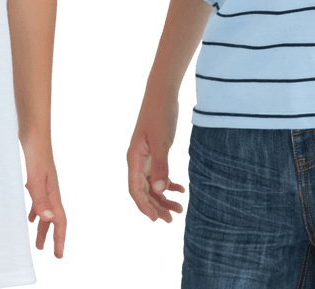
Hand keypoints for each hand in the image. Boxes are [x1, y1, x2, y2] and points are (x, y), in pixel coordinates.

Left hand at [22, 139, 67, 258]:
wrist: (34, 133)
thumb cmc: (36, 154)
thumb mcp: (35, 178)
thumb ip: (40, 199)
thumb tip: (48, 219)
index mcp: (53, 193)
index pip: (60, 220)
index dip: (60, 238)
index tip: (59, 255)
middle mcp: (51, 191)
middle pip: (54, 219)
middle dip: (54, 237)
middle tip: (55, 255)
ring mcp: (45, 185)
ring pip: (46, 212)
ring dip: (43, 228)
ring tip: (38, 244)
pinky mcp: (38, 179)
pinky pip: (39, 202)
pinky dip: (35, 213)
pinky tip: (29, 218)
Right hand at [126, 92, 186, 222]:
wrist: (162, 94)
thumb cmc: (160, 114)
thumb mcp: (162, 141)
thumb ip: (161, 165)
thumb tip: (159, 190)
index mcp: (134, 159)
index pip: (135, 189)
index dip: (144, 206)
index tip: (156, 218)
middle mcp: (137, 161)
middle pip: (143, 191)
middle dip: (156, 206)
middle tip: (171, 219)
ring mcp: (145, 158)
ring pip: (152, 185)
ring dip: (163, 198)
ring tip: (178, 210)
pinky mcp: (155, 153)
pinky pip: (158, 175)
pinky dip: (168, 184)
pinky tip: (180, 189)